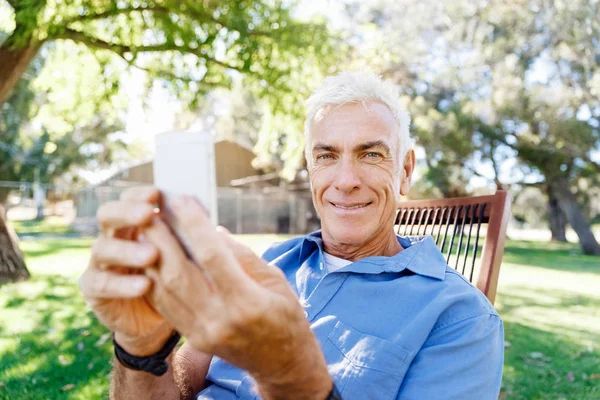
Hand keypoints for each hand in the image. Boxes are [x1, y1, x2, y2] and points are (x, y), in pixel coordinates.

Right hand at [79, 186, 173, 355]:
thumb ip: (187, 232)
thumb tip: (203, 211)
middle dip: (126, 212)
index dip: (138, 194)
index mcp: (133, 223)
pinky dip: (122, 284)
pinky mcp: (93, 289)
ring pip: (102, 248)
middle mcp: (113, 237)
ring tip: (152, 255)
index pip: (128, 199)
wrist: (155, 318)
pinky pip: (100, 284)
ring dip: (127, 250)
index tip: (156, 193)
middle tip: (147, 214)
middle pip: (107, 215)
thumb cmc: (172, 276)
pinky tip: (144, 285)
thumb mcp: (183, 253)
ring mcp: (100, 263)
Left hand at [142, 195, 331, 398]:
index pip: (212, 256)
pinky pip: (165, 305)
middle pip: (178, 272)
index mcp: (246, 302)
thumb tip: (213, 231)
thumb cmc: (286, 317)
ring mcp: (203, 331)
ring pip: (164, 289)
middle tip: (150, 210)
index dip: (193, 225)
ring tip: (145, 229)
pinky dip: (154, 279)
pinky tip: (150, 258)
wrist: (282, 364)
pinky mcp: (194, 338)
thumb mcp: (275, 282)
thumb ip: (243, 257)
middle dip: (160, 237)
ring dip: (151, 256)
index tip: (181, 200)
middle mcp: (219, 318)